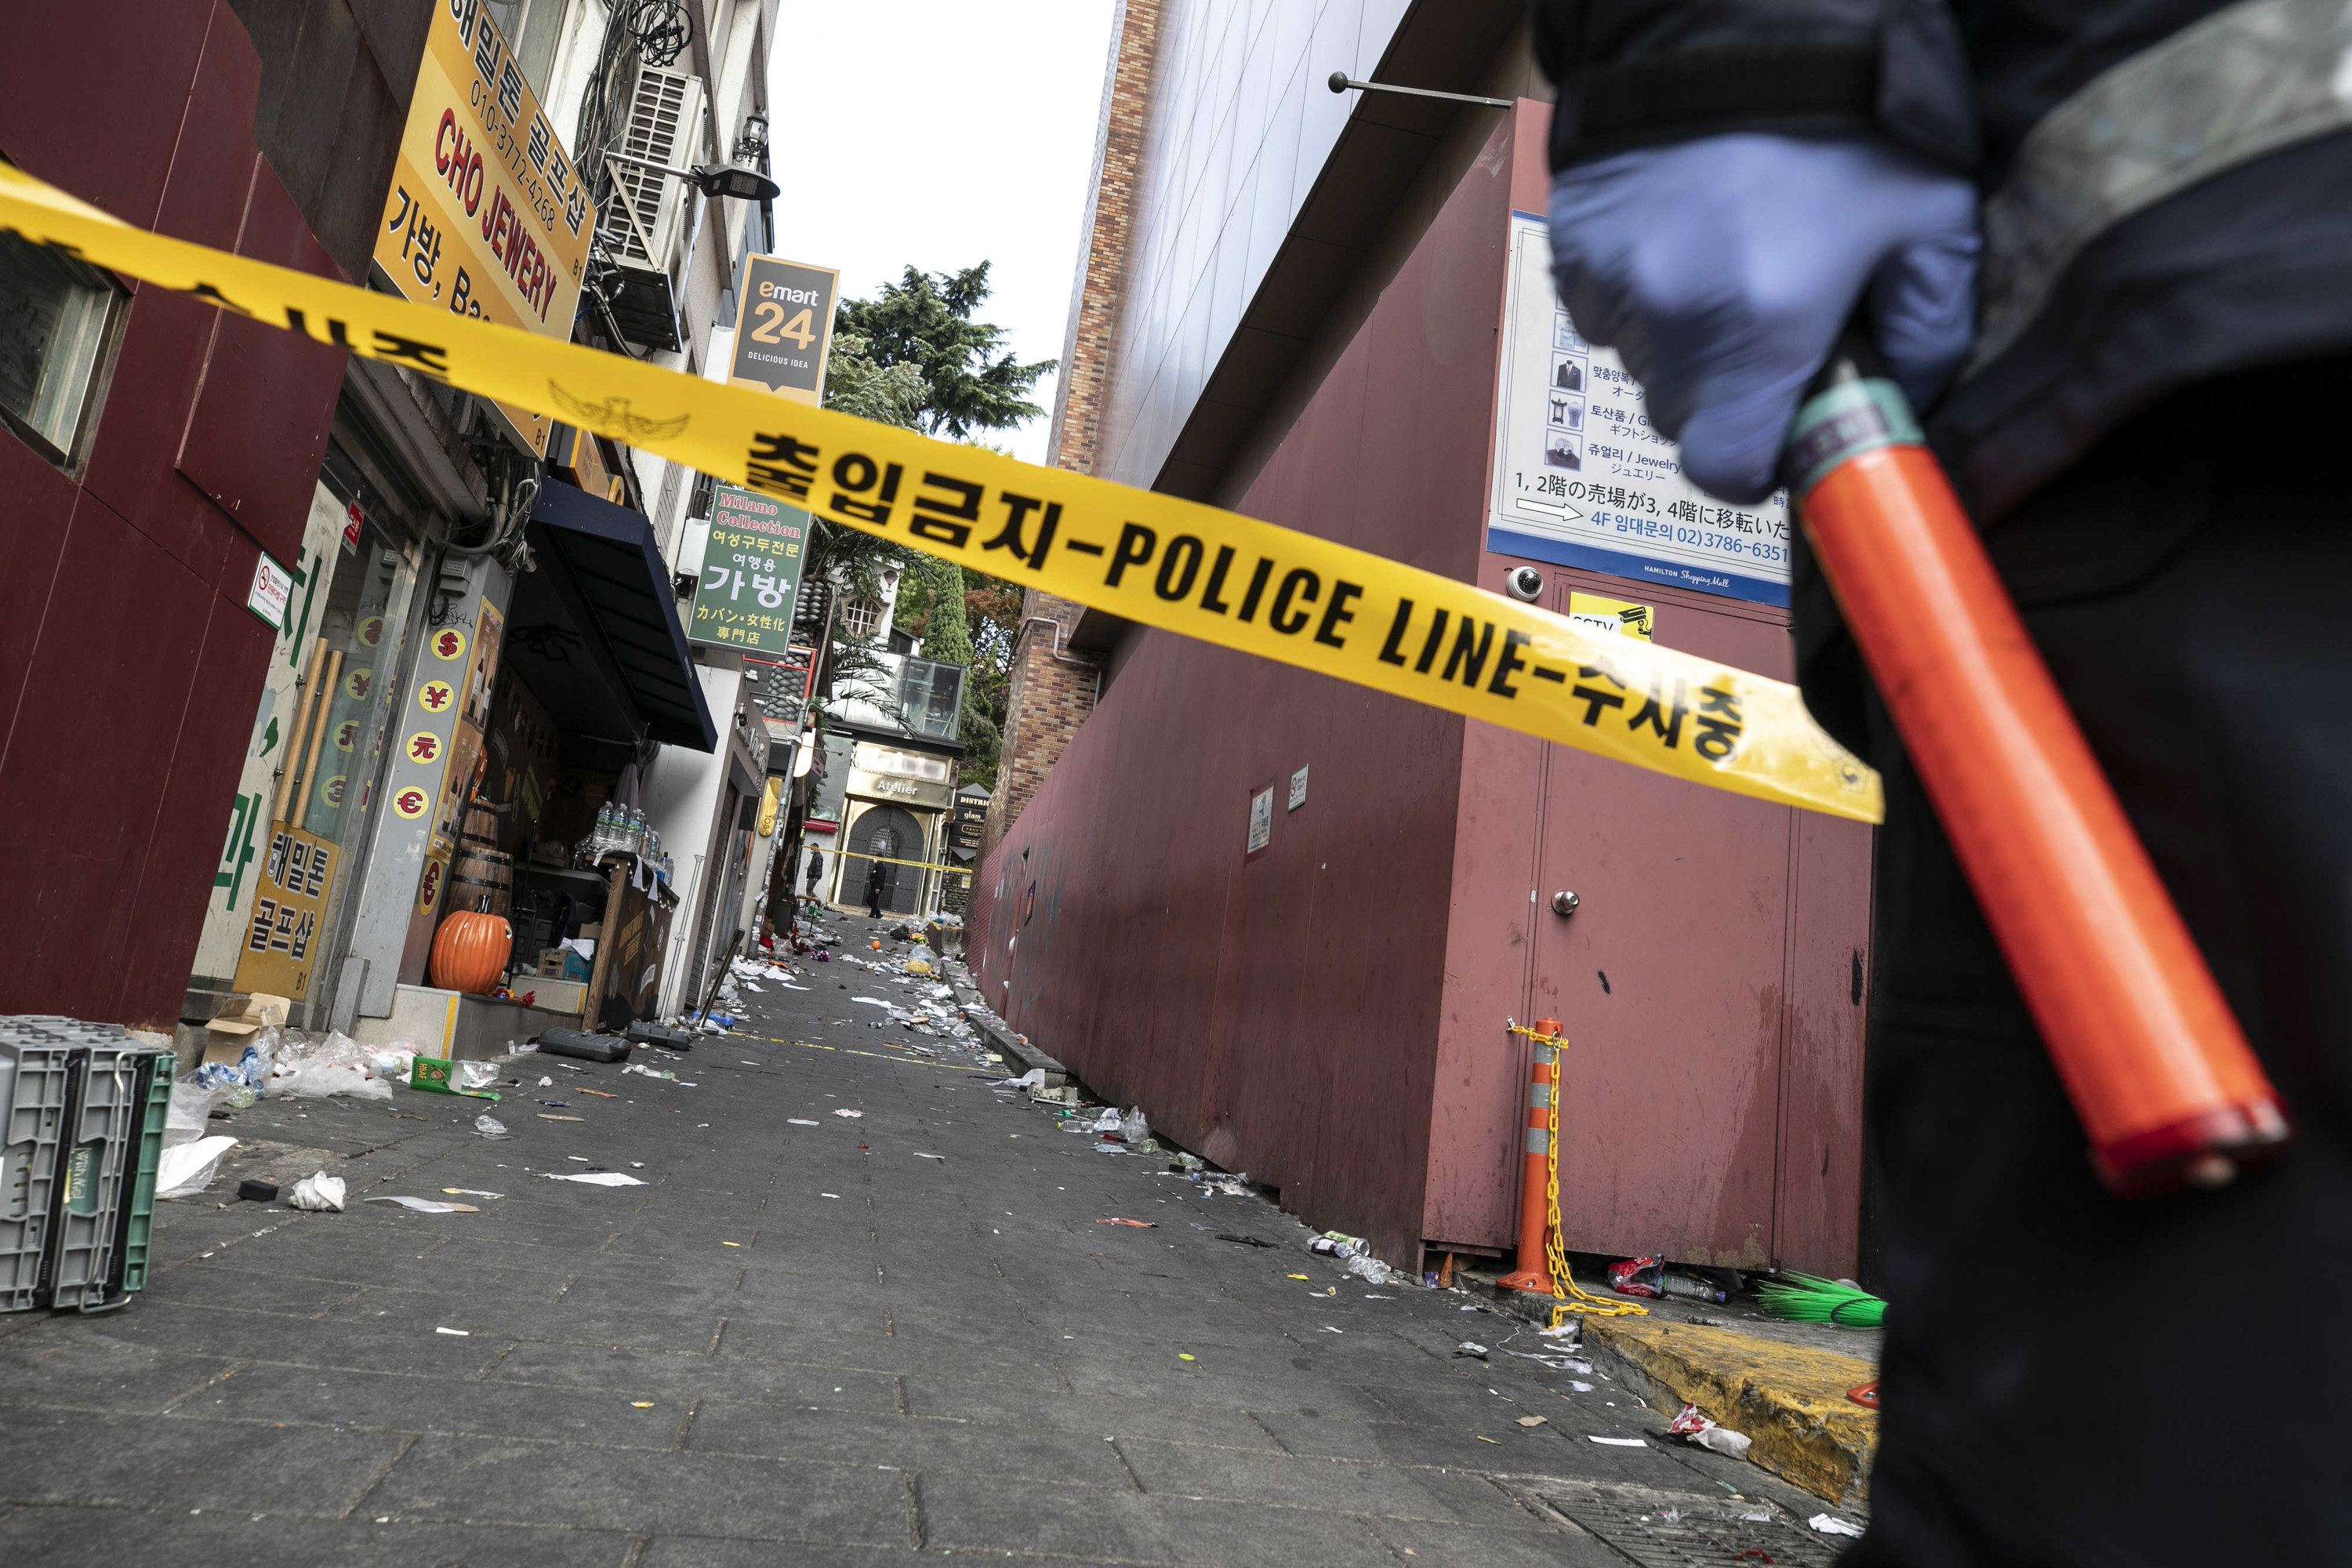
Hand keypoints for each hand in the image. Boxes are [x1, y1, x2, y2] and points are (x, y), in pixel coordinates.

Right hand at [1547, 133, 1977, 502]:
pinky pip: (1602, 310)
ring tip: (1728, 260)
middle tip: (1771, 323)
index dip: (1756, 462)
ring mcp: (1613, 281)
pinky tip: (1683, 234)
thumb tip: (1904, 402)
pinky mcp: (1573, 246)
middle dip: (1727, 392)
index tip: (1780, 429)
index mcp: (1763, 330)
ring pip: (1642, 365)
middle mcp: (1674, 317)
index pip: (1726, 472)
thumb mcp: (1932, 220)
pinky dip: (1639, 293)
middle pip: (1683, 420)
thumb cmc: (1845, 115)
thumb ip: (1933, 332)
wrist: (1741, 16)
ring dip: (1682, 340)